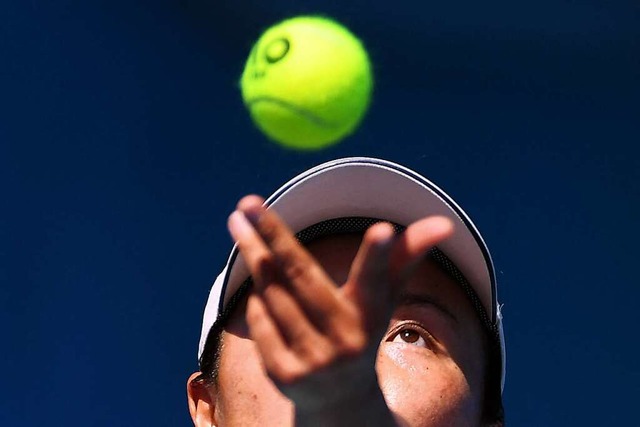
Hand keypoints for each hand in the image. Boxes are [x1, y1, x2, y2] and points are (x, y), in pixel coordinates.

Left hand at [227, 195, 452, 423]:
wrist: (341, 401)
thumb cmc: (363, 330)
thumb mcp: (383, 297)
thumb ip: (403, 257)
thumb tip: (445, 223)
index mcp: (373, 317)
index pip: (375, 279)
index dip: (378, 255)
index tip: (383, 229)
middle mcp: (346, 341)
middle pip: (300, 275)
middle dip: (271, 234)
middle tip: (247, 202)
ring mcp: (314, 361)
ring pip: (273, 294)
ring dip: (256, 258)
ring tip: (241, 229)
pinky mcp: (285, 376)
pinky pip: (259, 321)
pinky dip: (257, 299)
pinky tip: (259, 289)